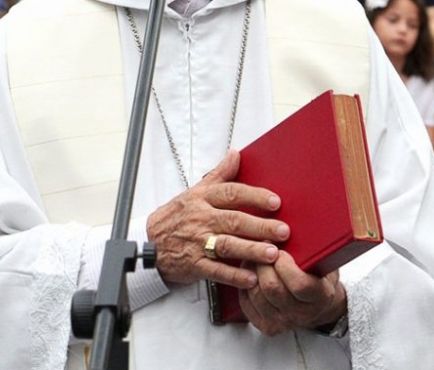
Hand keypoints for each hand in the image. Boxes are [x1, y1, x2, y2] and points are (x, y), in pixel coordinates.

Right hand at [145, 151, 289, 289]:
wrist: (150, 243)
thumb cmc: (176, 217)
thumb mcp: (195, 191)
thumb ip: (219, 174)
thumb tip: (236, 154)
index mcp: (202, 199)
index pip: (231, 193)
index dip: (254, 196)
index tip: (275, 202)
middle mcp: (201, 219)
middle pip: (234, 220)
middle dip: (260, 226)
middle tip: (283, 230)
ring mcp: (197, 242)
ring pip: (227, 245)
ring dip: (251, 250)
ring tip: (272, 253)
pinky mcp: (194, 264)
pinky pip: (216, 271)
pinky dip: (234, 276)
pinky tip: (251, 278)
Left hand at [238, 251, 346, 335]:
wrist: (320, 305)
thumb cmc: (320, 277)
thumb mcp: (324, 261)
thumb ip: (314, 250)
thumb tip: (296, 224)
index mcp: (320, 297)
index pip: (299, 285)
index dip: (286, 265)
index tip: (281, 251)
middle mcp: (301, 314)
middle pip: (272, 288)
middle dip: (264, 263)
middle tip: (262, 248)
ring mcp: (282, 322)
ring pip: (256, 294)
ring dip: (250, 271)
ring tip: (253, 255)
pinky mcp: (266, 325)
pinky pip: (246, 302)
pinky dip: (244, 284)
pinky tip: (249, 271)